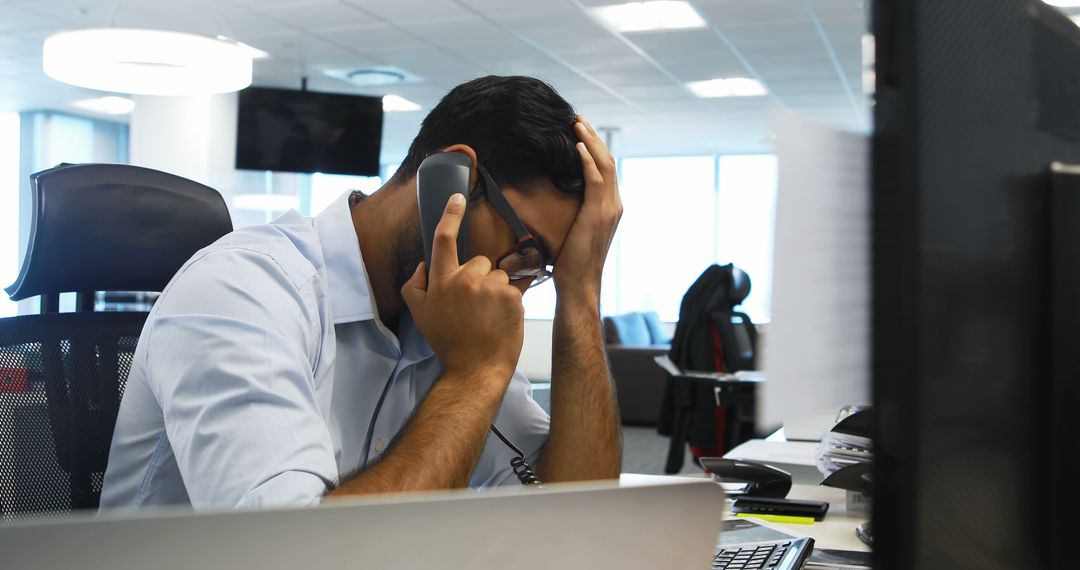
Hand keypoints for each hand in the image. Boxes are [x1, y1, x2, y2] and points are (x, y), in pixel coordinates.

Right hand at [402, 194, 524, 380]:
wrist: (475, 368)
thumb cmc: (449, 342)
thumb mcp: (420, 315)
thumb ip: (415, 285)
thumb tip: (423, 265)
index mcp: (442, 281)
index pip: (444, 240)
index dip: (450, 215)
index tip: (457, 197)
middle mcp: (466, 280)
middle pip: (478, 261)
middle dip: (478, 277)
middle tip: (472, 306)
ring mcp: (491, 287)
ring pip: (498, 275)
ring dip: (494, 290)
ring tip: (486, 315)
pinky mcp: (512, 296)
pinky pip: (512, 288)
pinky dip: (508, 301)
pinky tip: (499, 319)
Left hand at [553, 116, 623, 302]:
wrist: (579, 285)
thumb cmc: (570, 263)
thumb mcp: (574, 231)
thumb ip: (574, 212)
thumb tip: (557, 199)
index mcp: (610, 208)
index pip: (606, 169)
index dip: (594, 147)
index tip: (580, 131)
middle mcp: (615, 205)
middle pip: (608, 161)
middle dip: (593, 137)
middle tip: (578, 119)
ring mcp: (609, 210)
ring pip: (604, 165)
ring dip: (590, 142)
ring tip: (577, 124)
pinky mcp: (598, 214)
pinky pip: (595, 181)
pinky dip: (587, 161)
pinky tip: (577, 147)